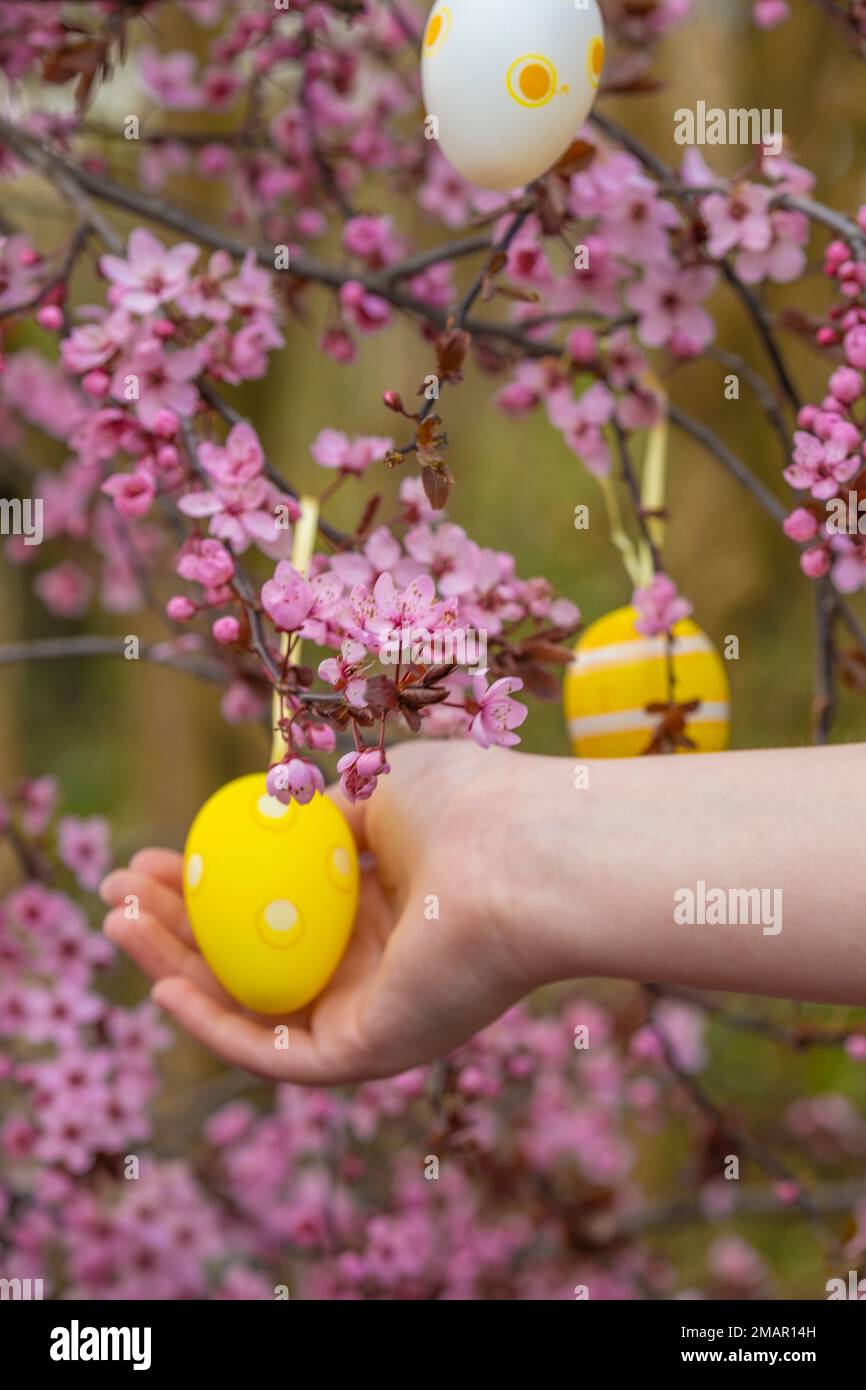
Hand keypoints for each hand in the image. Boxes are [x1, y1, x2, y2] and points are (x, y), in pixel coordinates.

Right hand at [100, 741, 530, 1083]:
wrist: (526, 855)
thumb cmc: (468, 807)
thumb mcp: (380, 792)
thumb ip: (329, 810)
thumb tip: (280, 809)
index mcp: (384, 904)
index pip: (279, 905)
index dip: (211, 884)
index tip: (158, 856)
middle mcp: (376, 963)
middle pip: (254, 954)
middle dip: (178, 924)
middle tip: (120, 890)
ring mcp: (371, 1011)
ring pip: (252, 1003)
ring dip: (177, 968)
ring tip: (118, 921)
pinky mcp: (369, 1051)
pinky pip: (274, 1048)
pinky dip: (213, 1025)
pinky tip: (164, 984)